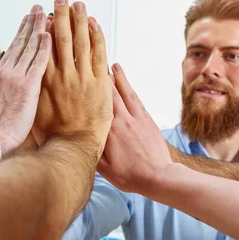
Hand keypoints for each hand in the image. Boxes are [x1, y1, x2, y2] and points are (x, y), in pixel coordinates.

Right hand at [0, 6, 50, 156]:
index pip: (11, 48)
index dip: (20, 33)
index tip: (26, 20)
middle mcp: (6, 72)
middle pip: (21, 43)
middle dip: (30, 24)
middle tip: (38, 8)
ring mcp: (17, 78)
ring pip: (29, 48)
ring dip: (38, 29)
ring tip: (45, 13)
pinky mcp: (27, 87)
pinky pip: (38, 63)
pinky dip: (43, 48)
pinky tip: (49, 35)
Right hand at [32, 0, 112, 161]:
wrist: (72, 149)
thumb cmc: (48, 136)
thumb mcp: (26, 111)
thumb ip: (18, 92)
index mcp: (42, 80)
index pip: (42, 47)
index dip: (43, 28)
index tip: (42, 14)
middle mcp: (61, 75)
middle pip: (60, 38)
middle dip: (60, 16)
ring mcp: (81, 78)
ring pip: (80, 42)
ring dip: (79, 20)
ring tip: (77, 3)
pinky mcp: (100, 84)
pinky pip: (98, 54)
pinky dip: (96, 37)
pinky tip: (94, 23)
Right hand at [97, 64, 171, 193]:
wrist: (160, 177)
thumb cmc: (131, 176)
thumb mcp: (105, 170)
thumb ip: (91, 151)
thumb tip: (78, 139)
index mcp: (110, 130)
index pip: (98, 104)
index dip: (92, 88)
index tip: (84, 75)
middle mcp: (124, 120)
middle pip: (111, 93)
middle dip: (104, 76)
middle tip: (97, 62)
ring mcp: (138, 118)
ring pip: (127, 93)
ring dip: (120, 78)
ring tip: (114, 65)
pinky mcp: (148, 120)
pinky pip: (137, 100)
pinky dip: (131, 89)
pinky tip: (127, 84)